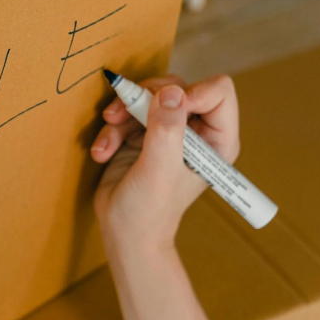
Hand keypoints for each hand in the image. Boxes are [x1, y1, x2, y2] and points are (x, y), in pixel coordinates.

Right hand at [90, 74, 240, 249]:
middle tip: (119, 115)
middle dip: (144, 99)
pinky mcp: (142, 134)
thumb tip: (171, 90)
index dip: (190, 92)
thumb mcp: (160, 168)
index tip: (162, 107)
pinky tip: (102, 153)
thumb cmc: (150, 211)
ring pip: (146, 96)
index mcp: (216, 139)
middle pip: (176, 87)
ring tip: (106, 143)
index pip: (218, 92)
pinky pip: (126, 112)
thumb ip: (167, 128)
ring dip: (121, 116)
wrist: (124, 232)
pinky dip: (110, 131)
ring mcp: (168, 131)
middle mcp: (196, 131)